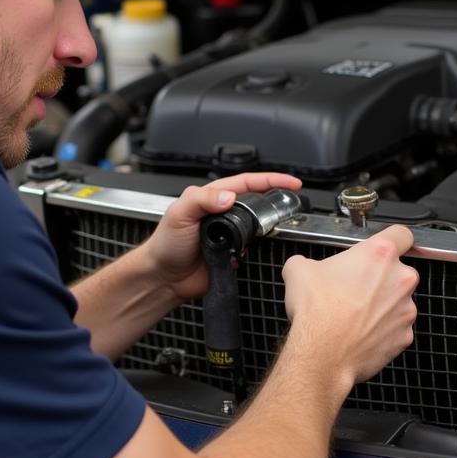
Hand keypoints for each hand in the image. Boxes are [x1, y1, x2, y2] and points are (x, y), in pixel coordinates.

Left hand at [144, 172, 302, 301]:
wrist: (164, 277)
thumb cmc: (165, 244)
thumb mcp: (179, 213)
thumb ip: (201, 199)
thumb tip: (227, 197)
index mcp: (211, 198)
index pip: (247, 183)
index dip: (270, 180)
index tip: (291, 182)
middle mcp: (222, 214)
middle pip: (257, 202)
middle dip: (276, 199)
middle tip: (292, 201)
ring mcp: (229, 235)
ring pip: (258, 226)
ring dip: (268, 227)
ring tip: (279, 225)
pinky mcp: (232, 255)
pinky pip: (253, 250)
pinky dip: (258, 250)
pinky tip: (257, 251)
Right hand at [282, 224, 418, 400]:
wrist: (322, 353)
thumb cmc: (317, 312)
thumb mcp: (297, 271)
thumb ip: (308, 261)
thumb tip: (302, 266)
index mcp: (379, 255)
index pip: (401, 234)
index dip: (392, 238)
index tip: (385, 246)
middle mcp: (400, 279)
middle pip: (397, 271)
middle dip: (379, 278)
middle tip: (354, 287)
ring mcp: (406, 309)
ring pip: (397, 301)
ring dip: (381, 304)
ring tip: (353, 313)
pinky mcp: (404, 336)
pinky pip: (395, 327)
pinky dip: (382, 329)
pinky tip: (359, 331)